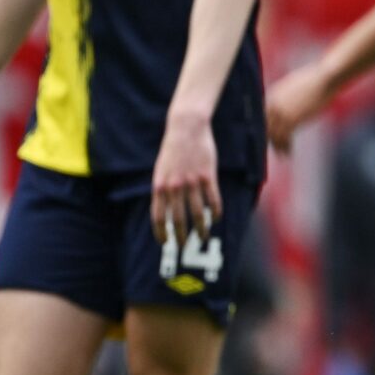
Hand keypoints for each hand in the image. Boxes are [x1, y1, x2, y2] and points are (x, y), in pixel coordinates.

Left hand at [152, 108, 221, 243]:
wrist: (186, 128)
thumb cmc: (173, 149)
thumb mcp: (161, 169)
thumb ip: (163, 188)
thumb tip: (167, 208)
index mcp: (159, 186)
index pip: (158, 216)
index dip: (161, 232)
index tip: (164, 242)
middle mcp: (174, 187)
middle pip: (178, 219)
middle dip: (181, 236)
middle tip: (184, 246)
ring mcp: (192, 182)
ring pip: (197, 213)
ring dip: (200, 229)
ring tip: (202, 237)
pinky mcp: (208, 176)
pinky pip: (213, 200)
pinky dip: (215, 212)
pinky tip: (216, 218)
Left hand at [265, 64, 332, 154]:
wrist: (324, 79)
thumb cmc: (316, 80)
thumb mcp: (296, 85)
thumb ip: (288, 95)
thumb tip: (292, 100)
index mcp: (272, 94)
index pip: (262, 115)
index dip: (265, 127)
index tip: (269, 136)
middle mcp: (273, 104)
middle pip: (265, 126)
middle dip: (269, 138)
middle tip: (275, 148)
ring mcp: (281, 112)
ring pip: (273, 134)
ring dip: (277, 146)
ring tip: (282, 155)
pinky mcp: (292, 119)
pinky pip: (284, 137)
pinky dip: (285, 147)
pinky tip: (289, 153)